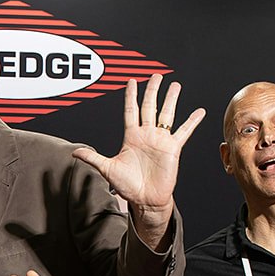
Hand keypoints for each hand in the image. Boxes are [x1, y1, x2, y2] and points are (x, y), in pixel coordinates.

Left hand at [72, 74, 205, 246]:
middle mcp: (147, 135)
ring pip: (167, 114)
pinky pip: (184, 132)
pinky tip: (199, 111)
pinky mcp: (173, 149)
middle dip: (152, 90)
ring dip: (171, 99)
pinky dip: (192, 121)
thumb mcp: (107, 169)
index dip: (131, 96)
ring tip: (175, 85)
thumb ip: (93, 157)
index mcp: (131, 136)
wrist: (145, 200)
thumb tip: (75, 152)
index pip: (131, 111)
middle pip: (150, 107)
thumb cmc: (127, 186)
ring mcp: (160, 140)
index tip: (132, 81)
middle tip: (156, 76)